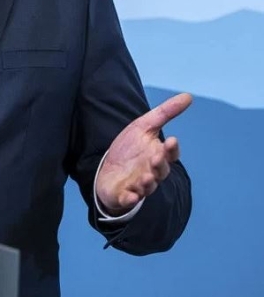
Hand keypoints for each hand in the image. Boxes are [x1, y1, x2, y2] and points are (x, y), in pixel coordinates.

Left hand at [95, 93, 190, 215]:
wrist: (107, 169)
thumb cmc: (129, 149)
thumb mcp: (143, 126)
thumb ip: (165, 113)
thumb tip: (188, 96)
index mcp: (158, 155)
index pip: (170, 154)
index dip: (171, 149)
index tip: (171, 140)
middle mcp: (152, 172)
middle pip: (161, 170)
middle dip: (160, 165)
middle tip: (156, 158)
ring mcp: (139, 185)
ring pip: (148, 186)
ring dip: (148, 182)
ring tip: (146, 177)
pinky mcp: (124, 195)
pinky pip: (129, 200)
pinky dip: (130, 199)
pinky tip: (130, 196)